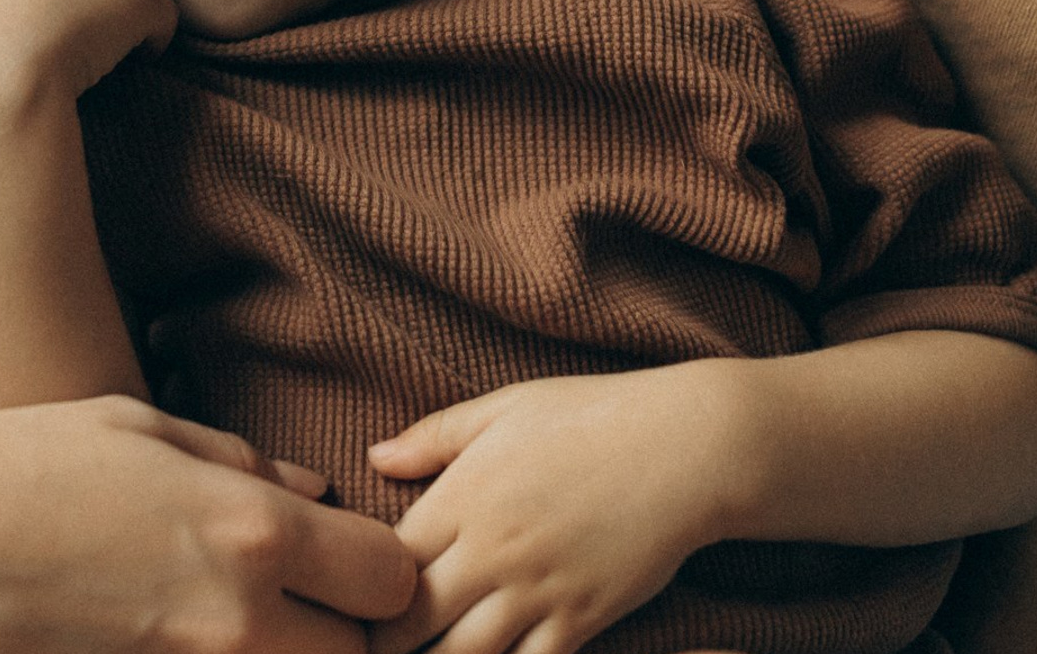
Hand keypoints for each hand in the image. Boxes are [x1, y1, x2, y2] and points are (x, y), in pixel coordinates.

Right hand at [0, 395, 419, 653]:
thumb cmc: (27, 468)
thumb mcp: (145, 430)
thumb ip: (244, 464)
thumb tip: (317, 491)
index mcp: (251, 533)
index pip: (386, 576)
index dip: (377, 564)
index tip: (347, 549)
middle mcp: (238, 621)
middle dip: (344, 625)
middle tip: (306, 590)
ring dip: (287, 647)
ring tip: (246, 607)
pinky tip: (190, 626)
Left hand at [364, 368, 743, 653]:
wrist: (682, 447)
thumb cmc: (589, 416)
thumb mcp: (505, 408)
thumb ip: (435, 437)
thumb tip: (376, 458)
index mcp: (465, 495)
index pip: (388, 562)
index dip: (364, 588)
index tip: (355, 600)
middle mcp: (492, 551)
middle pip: (412, 624)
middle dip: (386, 642)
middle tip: (371, 646)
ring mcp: (537, 593)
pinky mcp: (581, 622)